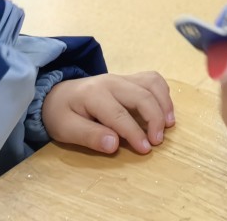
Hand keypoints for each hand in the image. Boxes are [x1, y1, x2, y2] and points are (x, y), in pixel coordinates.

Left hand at [42, 72, 174, 153]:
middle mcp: (112, 81)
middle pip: (142, 96)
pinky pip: (153, 79)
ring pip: (152, 84)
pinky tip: (164, 108)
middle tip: (158, 140)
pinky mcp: (130, 78)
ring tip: (168, 124)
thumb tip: (114, 145)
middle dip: (155, 119)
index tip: (145, 149)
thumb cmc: (61, 114)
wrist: (58, 94)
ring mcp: (123, 77)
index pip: (119, 115)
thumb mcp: (65, 129)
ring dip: (164, 104)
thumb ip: (89, 137)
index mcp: (93, 95)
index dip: (134, 133)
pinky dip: (163, 93)